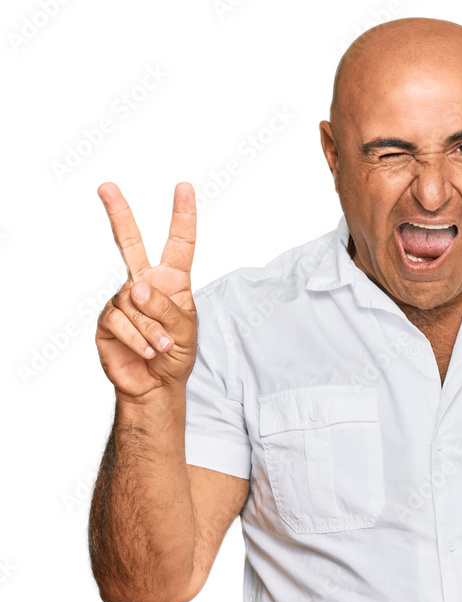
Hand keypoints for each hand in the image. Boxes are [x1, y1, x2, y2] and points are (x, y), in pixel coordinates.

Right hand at [95, 181, 196, 400]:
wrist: (155, 384)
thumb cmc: (175, 354)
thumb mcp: (185, 331)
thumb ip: (167, 308)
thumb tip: (137, 288)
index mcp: (172, 280)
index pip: (179, 244)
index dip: (182, 216)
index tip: (185, 188)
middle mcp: (144, 283)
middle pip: (130, 243)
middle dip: (118, 213)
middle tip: (106, 187)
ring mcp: (123, 300)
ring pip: (136, 303)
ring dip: (153, 329)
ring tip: (161, 347)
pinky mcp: (107, 320)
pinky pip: (122, 322)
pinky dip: (139, 339)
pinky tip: (147, 351)